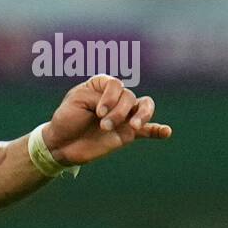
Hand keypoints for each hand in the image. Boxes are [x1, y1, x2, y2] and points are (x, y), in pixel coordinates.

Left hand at [41, 75, 170, 166]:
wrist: (61, 144)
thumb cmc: (66, 118)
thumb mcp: (77, 101)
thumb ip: (99, 99)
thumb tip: (122, 107)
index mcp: (100, 86)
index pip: (116, 84)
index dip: (110, 97)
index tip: (98, 112)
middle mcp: (115, 98)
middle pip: (130, 97)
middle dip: (118, 112)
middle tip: (103, 125)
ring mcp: (124, 116)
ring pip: (144, 107)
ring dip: (143, 115)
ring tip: (134, 126)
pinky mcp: (127, 133)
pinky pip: (148, 130)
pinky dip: (158, 130)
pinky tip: (166, 132)